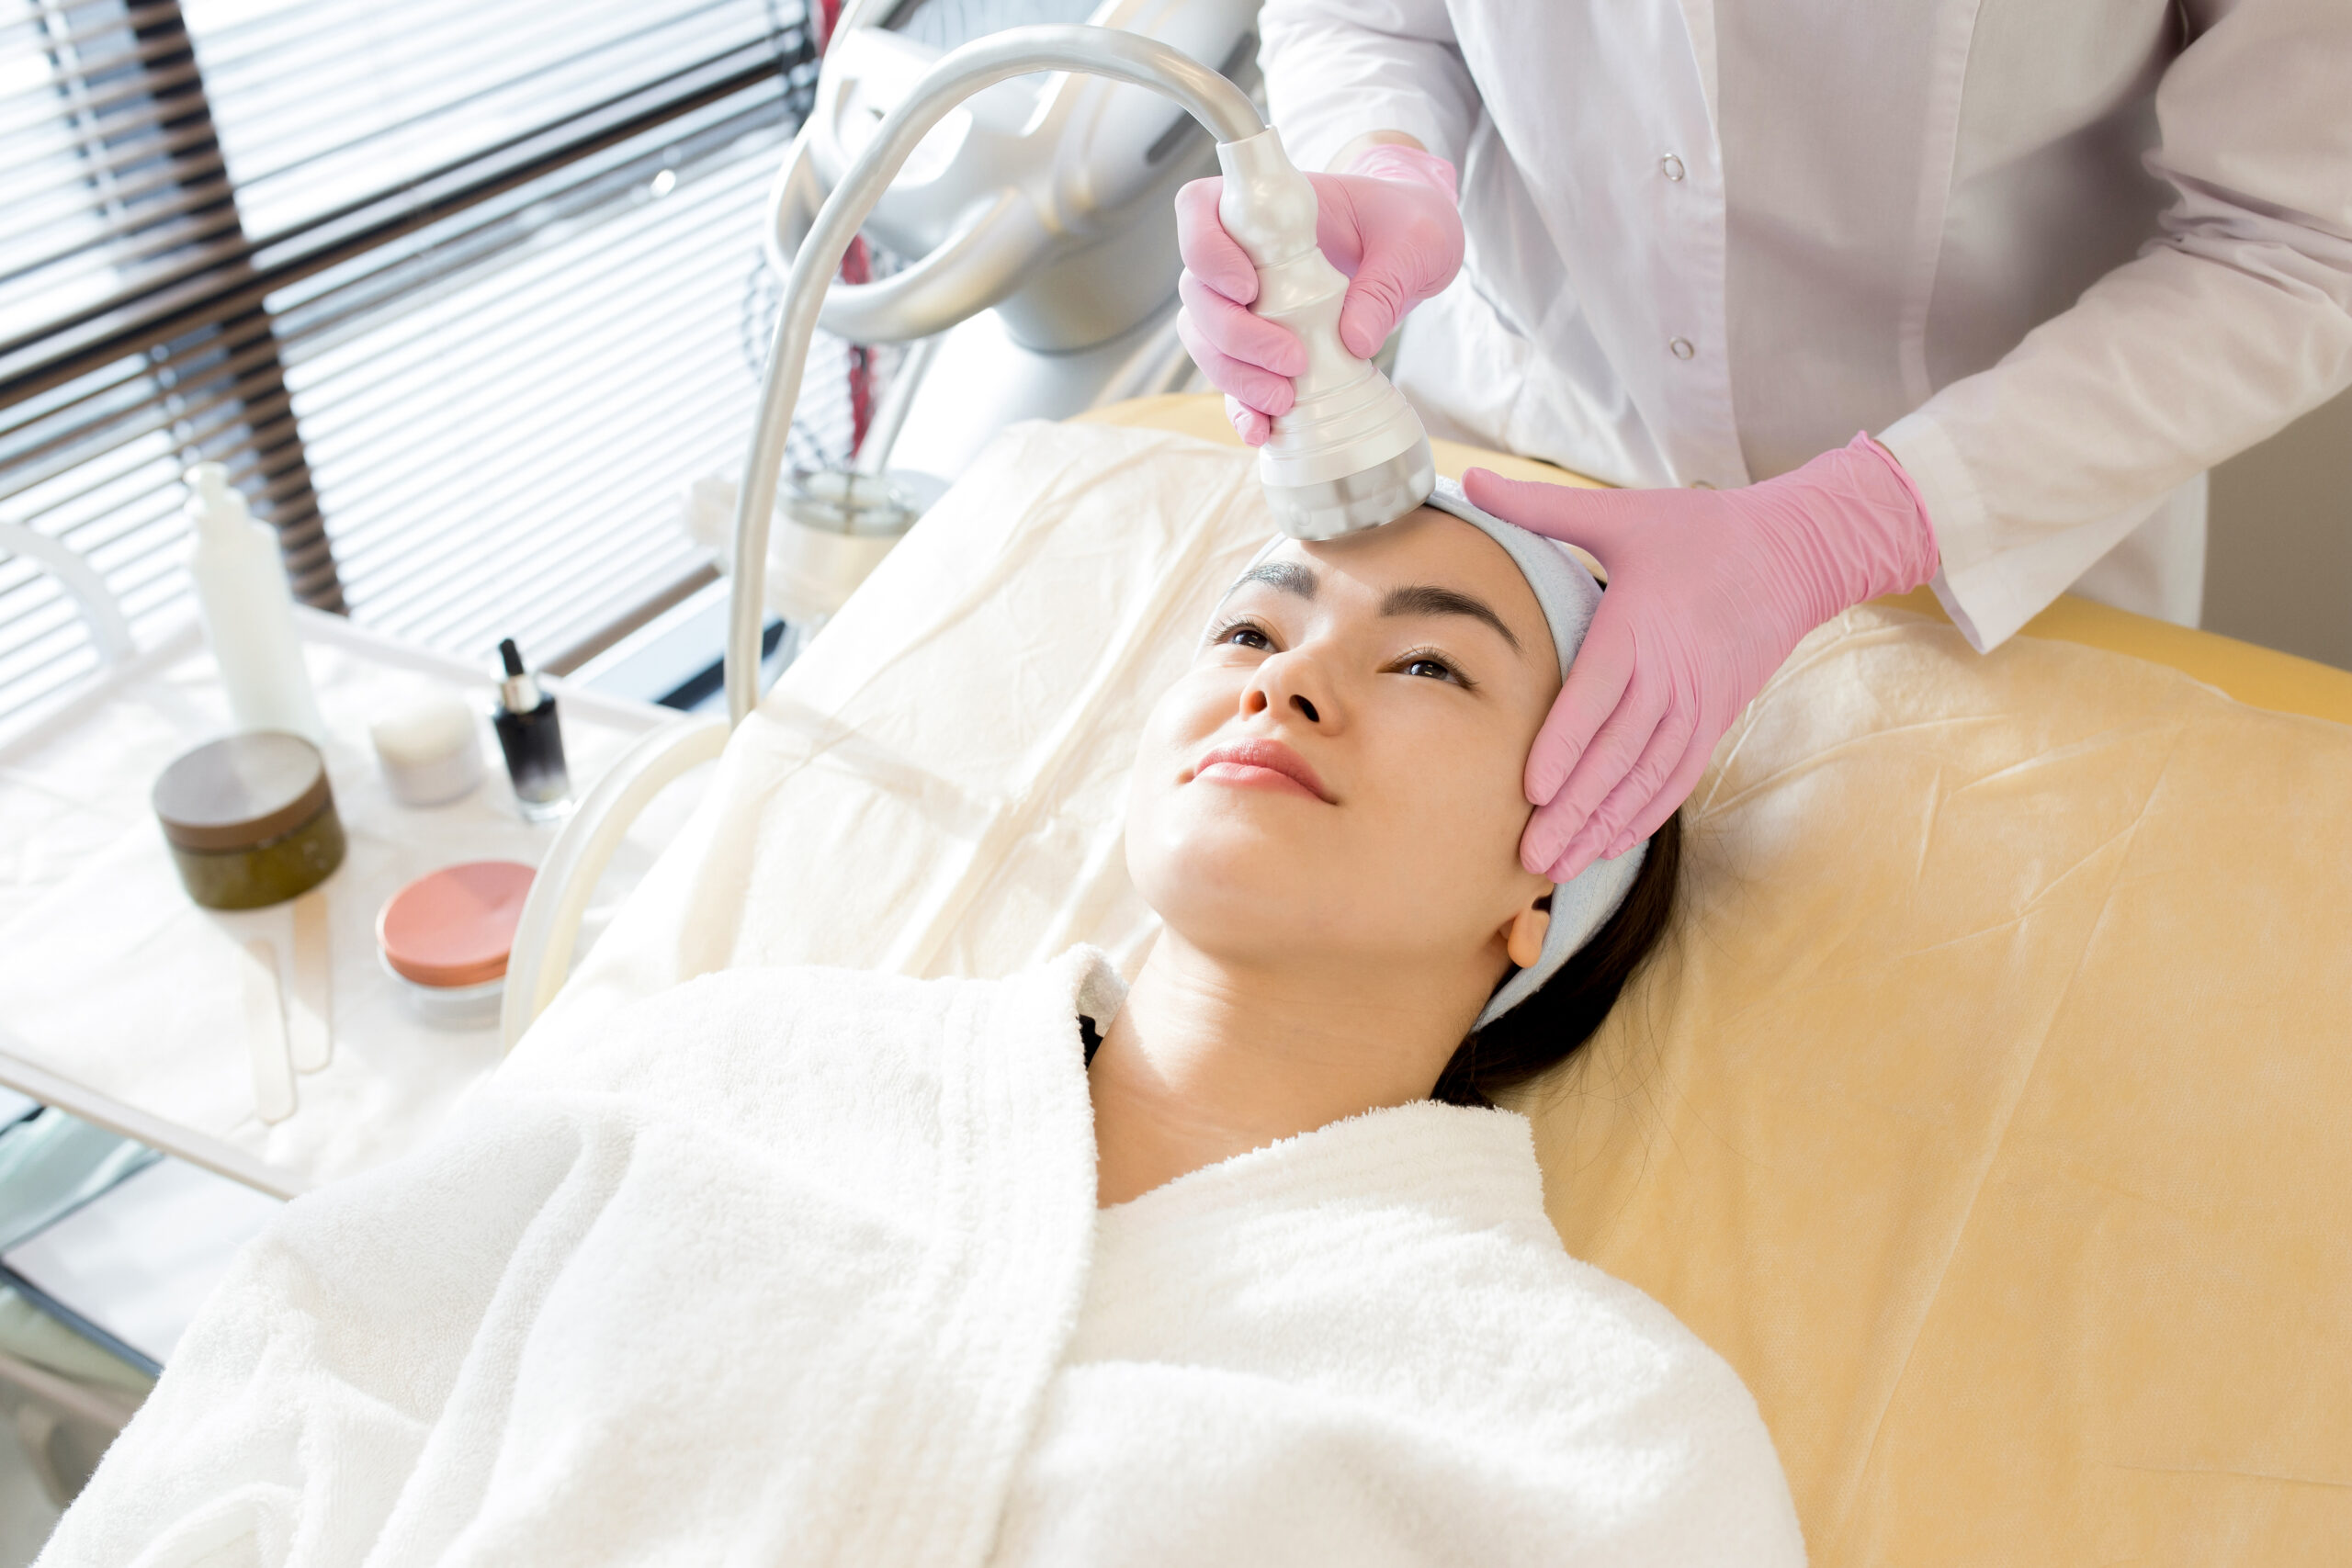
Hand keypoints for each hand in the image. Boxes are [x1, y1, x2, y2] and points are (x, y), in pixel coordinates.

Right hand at [1175, 145, 1462, 444]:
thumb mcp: (1414, 241)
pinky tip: (1261, 430)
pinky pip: (1231, 378)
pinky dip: (1240, 408)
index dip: (1207, 252)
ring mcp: (1245, 302)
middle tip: (1290, 359)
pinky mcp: (1260, 345)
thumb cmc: (1407, 224)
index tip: (1248, 288)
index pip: (1198, 211)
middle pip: (1198, 292)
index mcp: (1266, 209)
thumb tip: (1353, 339)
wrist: (1414, 251)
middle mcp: (1241, 253)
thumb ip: (1385, 282)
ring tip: (1283, 399)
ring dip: (1235, 376)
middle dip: (1233, 335)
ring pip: (1205, 340)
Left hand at [1464, 435, 1942, 879]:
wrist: (1796, 552)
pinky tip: (1610, 843)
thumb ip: (1540, 506)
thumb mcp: (1620, 512)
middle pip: (1619, 753)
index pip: (1598, 696)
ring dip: (1605, 824)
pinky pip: (1678, 776)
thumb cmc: (1698, 531)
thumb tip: (1473, 480)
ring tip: (1562, 865)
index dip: (1567, 745)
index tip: (1533, 787)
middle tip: (1532, 855)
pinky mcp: (1716, 719)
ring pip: (1648, 776)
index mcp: (1640, 624)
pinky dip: (1645, 813)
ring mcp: (1699, 702)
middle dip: (1575, 808)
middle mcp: (1671, 673)